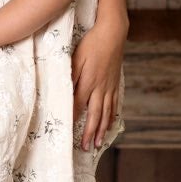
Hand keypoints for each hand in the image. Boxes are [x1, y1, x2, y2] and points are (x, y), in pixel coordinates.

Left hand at [74, 18, 124, 151]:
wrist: (113, 33)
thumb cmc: (91, 43)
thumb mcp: (76, 57)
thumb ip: (71, 75)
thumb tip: (64, 91)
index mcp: (88, 82)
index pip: (78, 106)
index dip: (72, 120)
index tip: (67, 134)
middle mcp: (100, 88)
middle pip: (94, 115)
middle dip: (89, 133)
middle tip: (85, 148)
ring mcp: (110, 87)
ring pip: (106, 113)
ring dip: (101, 129)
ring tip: (98, 143)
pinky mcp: (115, 83)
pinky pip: (114, 104)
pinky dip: (112, 116)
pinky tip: (110, 123)